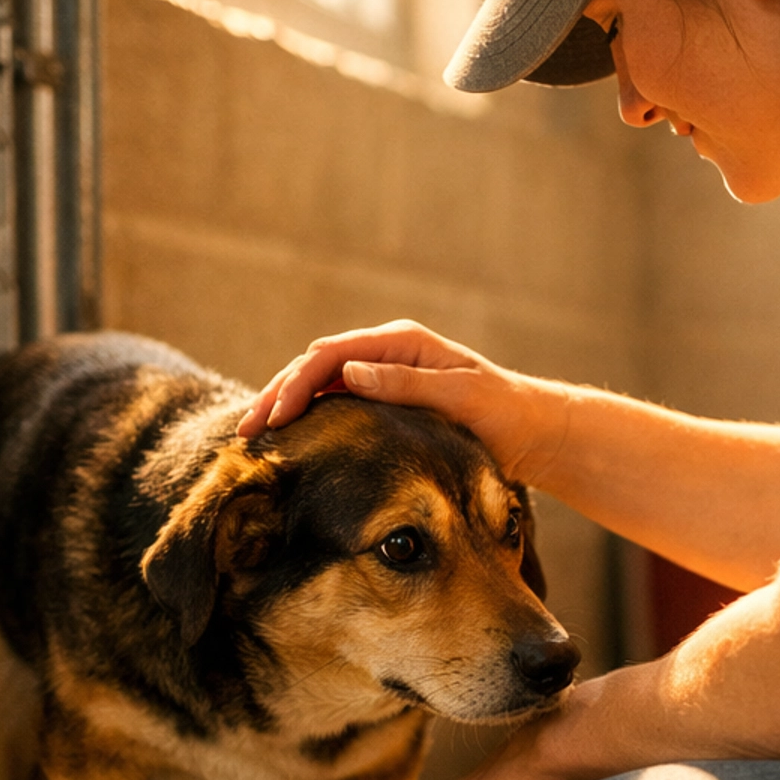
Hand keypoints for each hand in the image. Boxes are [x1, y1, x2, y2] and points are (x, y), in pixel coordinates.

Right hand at [237, 318, 570, 481]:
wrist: (532, 431)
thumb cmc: (502, 414)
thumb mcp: (458, 397)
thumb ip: (404, 384)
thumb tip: (349, 372)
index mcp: (402, 342)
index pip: (332, 354)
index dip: (296, 383)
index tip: (274, 416)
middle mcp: (388, 351)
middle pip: (316, 365)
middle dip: (278, 394)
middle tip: (247, 429)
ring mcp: (385, 373)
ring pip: (320, 383)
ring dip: (287, 404)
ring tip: (255, 434)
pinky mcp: (386, 398)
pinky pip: (336, 401)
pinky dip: (309, 416)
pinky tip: (289, 437)